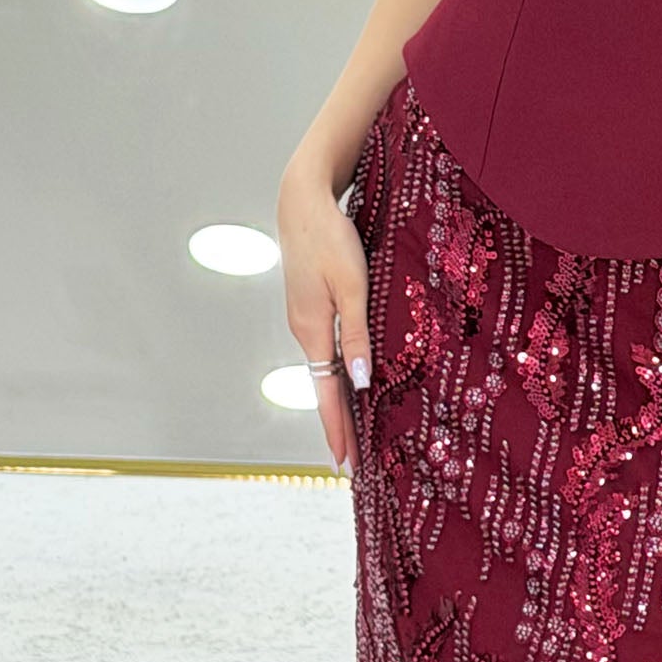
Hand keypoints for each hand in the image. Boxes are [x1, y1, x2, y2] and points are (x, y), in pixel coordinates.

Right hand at [278, 156, 371, 470]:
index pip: (326, 393)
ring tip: (355, 428)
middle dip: (338, 423)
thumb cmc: (331, 237)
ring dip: (339, 398)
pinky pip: (327, 347)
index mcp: (312, 330)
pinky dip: (338, 371)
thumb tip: (361, 381)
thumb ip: (357, 334)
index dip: (336, 428)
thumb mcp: (352, 286)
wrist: (301, 200)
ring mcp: (305, 317)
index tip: (344, 462)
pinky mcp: (311, 303)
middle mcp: (305, 329)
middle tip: (350, 459)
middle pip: (324, 386)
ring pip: (326, 367)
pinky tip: (351, 377)